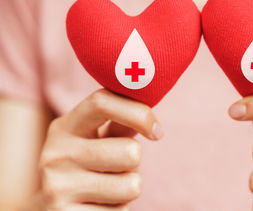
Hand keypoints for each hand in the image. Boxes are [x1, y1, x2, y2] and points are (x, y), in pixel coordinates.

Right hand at [39, 89, 162, 209]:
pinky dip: (118, 210)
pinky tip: (97, 206)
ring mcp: (58, 188)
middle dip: (134, 162)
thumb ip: (119, 122)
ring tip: (107, 187)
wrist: (48, 210)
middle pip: (131, 151)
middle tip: (115, 168)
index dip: (139, 112)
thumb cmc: (83, 166)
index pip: (102, 102)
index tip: (156, 131)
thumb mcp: (93, 140)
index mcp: (64, 127)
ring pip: (132, 185)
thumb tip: (148, 102)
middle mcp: (56, 154)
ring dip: (128, 188)